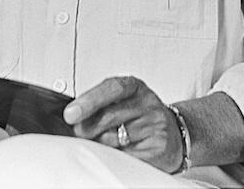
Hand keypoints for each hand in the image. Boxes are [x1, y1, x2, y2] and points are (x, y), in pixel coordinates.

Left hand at [62, 76, 182, 172]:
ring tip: (107, 139)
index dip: (89, 101)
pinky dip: (116, 156)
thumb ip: (99, 104)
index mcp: (134, 86)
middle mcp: (147, 102)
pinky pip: (126, 156)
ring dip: (102, 143)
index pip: (111, 88)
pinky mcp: (158, 147)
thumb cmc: (139, 114)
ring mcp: (154, 125)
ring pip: (114, 139)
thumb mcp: (121, 100)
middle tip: (80, 131)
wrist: (174, 132)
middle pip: (108, 116)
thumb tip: (73, 116)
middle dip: (88, 127)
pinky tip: (120, 150)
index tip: (70, 114)